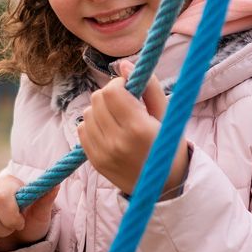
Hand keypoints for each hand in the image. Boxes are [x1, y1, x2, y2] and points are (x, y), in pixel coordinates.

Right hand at [0, 174, 57, 251]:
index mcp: (8, 183)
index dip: (9, 217)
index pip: (0, 198)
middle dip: (0, 230)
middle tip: (8, 231)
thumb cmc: (29, 224)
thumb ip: (45, 201)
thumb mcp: (41, 217)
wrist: (13, 237)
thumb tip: (55, 184)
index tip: (19, 224)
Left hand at [77, 60, 189, 197]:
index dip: (119, 85)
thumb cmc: (169, 146)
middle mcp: (117, 142)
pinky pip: (82, 130)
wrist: (165, 187)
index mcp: (138, 128)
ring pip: (87, 113)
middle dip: (110, 95)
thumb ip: (148, 86)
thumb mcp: (168, 115)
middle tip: (125, 104)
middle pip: (97, 99)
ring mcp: (103, 153)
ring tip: (118, 119)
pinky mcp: (95, 161)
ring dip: (100, 110)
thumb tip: (123, 64)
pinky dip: (93, 125)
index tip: (130, 90)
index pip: (111, 91)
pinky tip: (109, 130)